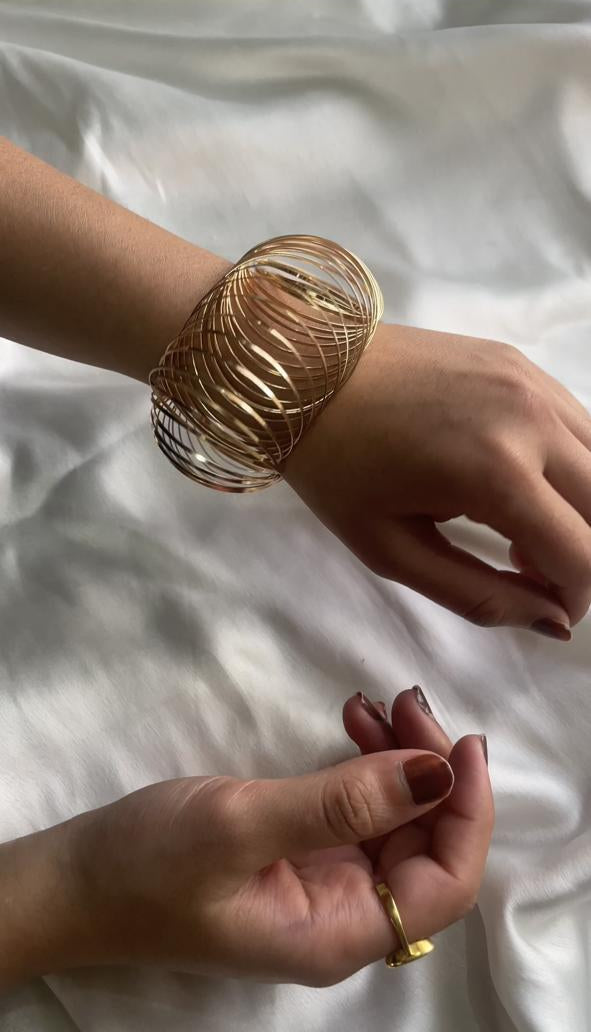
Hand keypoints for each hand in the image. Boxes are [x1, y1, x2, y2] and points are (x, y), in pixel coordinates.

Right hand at [12, 689, 490, 987]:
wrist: (73, 881)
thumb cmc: (147, 863)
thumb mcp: (241, 825)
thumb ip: (341, 802)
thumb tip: (437, 773)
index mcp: (339, 932)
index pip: (446, 882)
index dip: (467, 811)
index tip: (460, 739)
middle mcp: (344, 915)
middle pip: (426, 845)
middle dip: (430, 769)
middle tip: (404, 700)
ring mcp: (322, 884)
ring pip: (396, 821)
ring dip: (399, 758)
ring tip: (376, 703)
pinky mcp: (299, 855)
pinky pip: (357, 810)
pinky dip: (365, 763)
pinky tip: (352, 723)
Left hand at [284, 324, 590, 636]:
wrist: (302, 371)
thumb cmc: (335, 468)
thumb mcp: (393, 551)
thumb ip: (481, 596)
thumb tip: (554, 622)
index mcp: (497, 472)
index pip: (584, 555)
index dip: (574, 599)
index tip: (545, 611)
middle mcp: (532, 419)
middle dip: (582, 557)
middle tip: (526, 571)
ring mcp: (531, 381)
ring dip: (581, 511)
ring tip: (520, 529)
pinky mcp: (520, 362)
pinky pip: (579, 425)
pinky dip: (569, 468)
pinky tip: (518, 483)